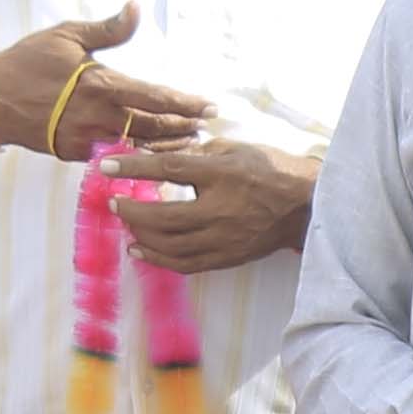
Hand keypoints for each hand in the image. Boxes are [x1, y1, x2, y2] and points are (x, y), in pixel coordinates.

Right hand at [0, 5, 210, 161]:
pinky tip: (154, 152)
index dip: (185, 104)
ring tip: (189, 141)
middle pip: (153, 128)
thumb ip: (107, 29)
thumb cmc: (27, 60)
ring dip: (165, 145)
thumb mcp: (66, 36)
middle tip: (206, 127)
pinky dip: (135, 153)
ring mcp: (85, 140)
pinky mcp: (74, 154)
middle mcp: (97, 117)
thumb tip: (135, 7)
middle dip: (183, 128)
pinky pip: (112, 153)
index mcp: (100, 84)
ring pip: (136, 146)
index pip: (154, 98)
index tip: (210, 107)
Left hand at [105, 132, 317, 273]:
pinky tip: (140, 250)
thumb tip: (163, 159)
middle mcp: (221, 210)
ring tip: (127, 224)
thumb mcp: (236, 149)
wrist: (306, 206)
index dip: (134, 168)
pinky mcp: (227, 257)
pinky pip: (185, 264)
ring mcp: (224, 238)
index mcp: (223, 175)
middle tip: (114, 203)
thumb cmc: (272, 170)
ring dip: (141, 236)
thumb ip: (199, 154)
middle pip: (164, 217)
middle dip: (132, 211)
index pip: (169, 169)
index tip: (106, 166)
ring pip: (170, 246)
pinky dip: (158, 259)